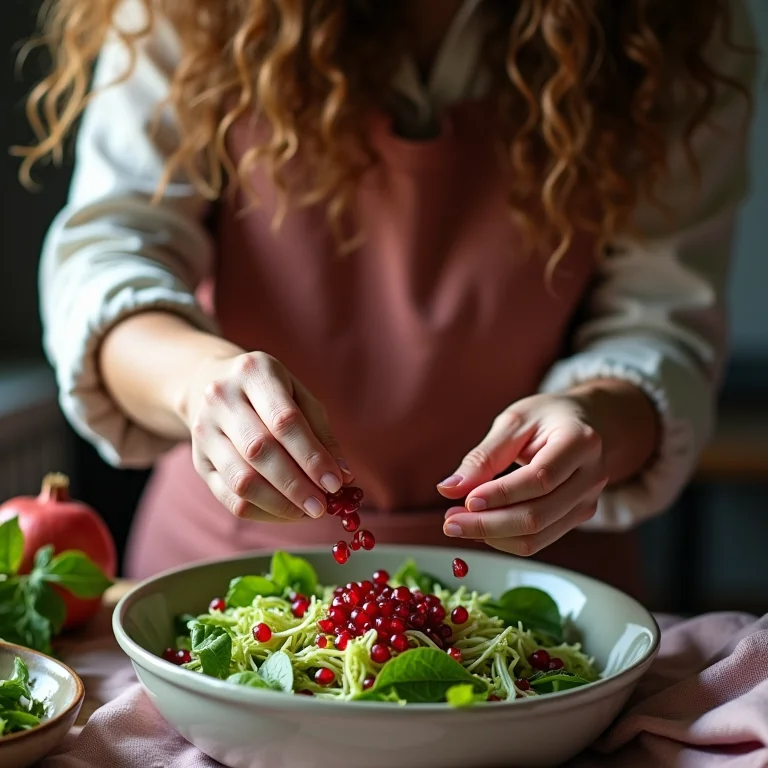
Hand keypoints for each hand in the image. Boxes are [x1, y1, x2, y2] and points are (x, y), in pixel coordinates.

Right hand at [181, 351, 350, 522]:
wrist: (206, 383)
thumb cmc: (267, 393)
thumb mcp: (298, 396)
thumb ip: (321, 433)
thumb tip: (342, 475)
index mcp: (253, 372)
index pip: (284, 421)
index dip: (312, 456)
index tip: (335, 483)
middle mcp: (221, 398)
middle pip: (260, 451)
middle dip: (296, 485)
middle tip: (322, 506)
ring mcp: (203, 430)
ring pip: (241, 479)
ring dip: (279, 503)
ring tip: (307, 512)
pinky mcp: (197, 461)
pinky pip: (229, 497)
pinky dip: (262, 512)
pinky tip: (286, 513)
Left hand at [437, 381, 656, 555]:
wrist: (588, 422)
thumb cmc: (548, 417)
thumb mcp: (515, 422)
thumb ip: (484, 456)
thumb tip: (449, 489)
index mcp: (580, 442)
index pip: (540, 478)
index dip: (502, 494)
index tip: (467, 501)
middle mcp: (591, 476)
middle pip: (538, 515)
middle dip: (488, 524)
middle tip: (450, 522)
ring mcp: (588, 501)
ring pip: (537, 535)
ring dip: (492, 536)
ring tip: (458, 524)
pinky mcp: (577, 517)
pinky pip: (539, 540)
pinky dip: (504, 539)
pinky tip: (480, 526)